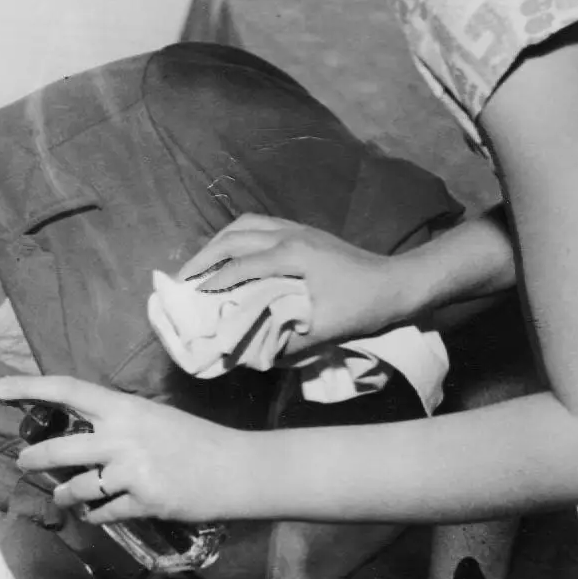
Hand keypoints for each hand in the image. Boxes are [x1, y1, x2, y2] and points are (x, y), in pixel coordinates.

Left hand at [0, 375, 254, 524]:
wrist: (235, 469)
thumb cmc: (194, 438)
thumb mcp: (153, 417)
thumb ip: (116, 423)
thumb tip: (82, 432)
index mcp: (124, 407)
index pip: (66, 390)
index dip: (27, 388)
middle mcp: (122, 436)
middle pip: (59, 447)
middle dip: (35, 459)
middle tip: (24, 463)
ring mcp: (131, 471)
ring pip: (77, 487)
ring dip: (64, 494)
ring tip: (62, 495)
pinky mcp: (142, 502)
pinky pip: (104, 513)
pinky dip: (96, 515)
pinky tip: (97, 514)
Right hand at [182, 214, 420, 348]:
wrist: (397, 283)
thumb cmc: (363, 306)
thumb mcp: (326, 330)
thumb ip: (287, 342)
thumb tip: (253, 353)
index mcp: (293, 255)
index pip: (241, 265)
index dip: (213, 282)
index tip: (190, 299)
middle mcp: (289, 234)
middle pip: (234, 237)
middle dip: (204, 257)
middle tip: (181, 279)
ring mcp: (296, 228)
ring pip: (244, 225)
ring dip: (218, 243)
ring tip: (199, 265)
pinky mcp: (302, 231)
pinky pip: (258, 225)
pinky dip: (236, 237)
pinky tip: (230, 253)